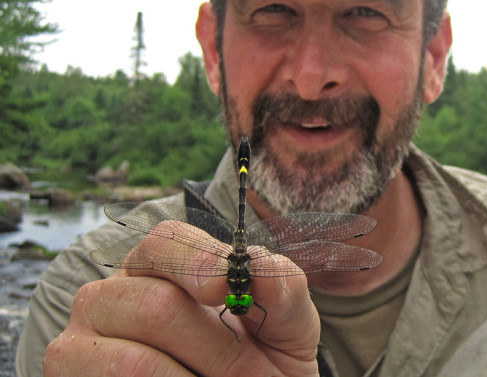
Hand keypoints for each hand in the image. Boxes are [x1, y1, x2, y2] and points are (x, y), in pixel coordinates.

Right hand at [44, 225, 320, 376]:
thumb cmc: (261, 359)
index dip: (196, 260)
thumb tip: (263, 266)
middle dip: (215, 348)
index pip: (165, 241)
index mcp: (159, 264)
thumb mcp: (286, 324)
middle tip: (250, 373)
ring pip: (135, 362)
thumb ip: (283, 289)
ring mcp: (80, 342)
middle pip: (155, 305)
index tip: (225, 288)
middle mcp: (110, 294)